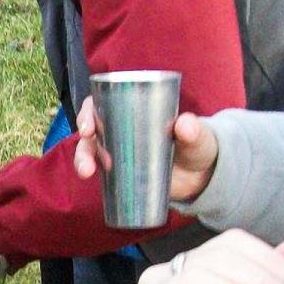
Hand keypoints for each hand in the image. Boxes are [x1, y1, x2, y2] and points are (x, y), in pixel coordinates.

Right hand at [74, 96, 219, 201]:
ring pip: (90, 151)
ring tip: (86, 171)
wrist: (201, 177)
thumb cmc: (198, 147)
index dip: (89, 110)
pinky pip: (99, 172)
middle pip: (91, 128)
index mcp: (136, 111)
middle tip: (87, 143)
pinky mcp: (119, 173)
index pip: (104, 104)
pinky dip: (91, 174)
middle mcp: (121, 130)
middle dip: (83, 136)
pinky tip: (90, 179)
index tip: (88, 124)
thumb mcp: (198, 136)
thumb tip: (184, 124)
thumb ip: (194, 130)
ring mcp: (118, 152)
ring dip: (82, 159)